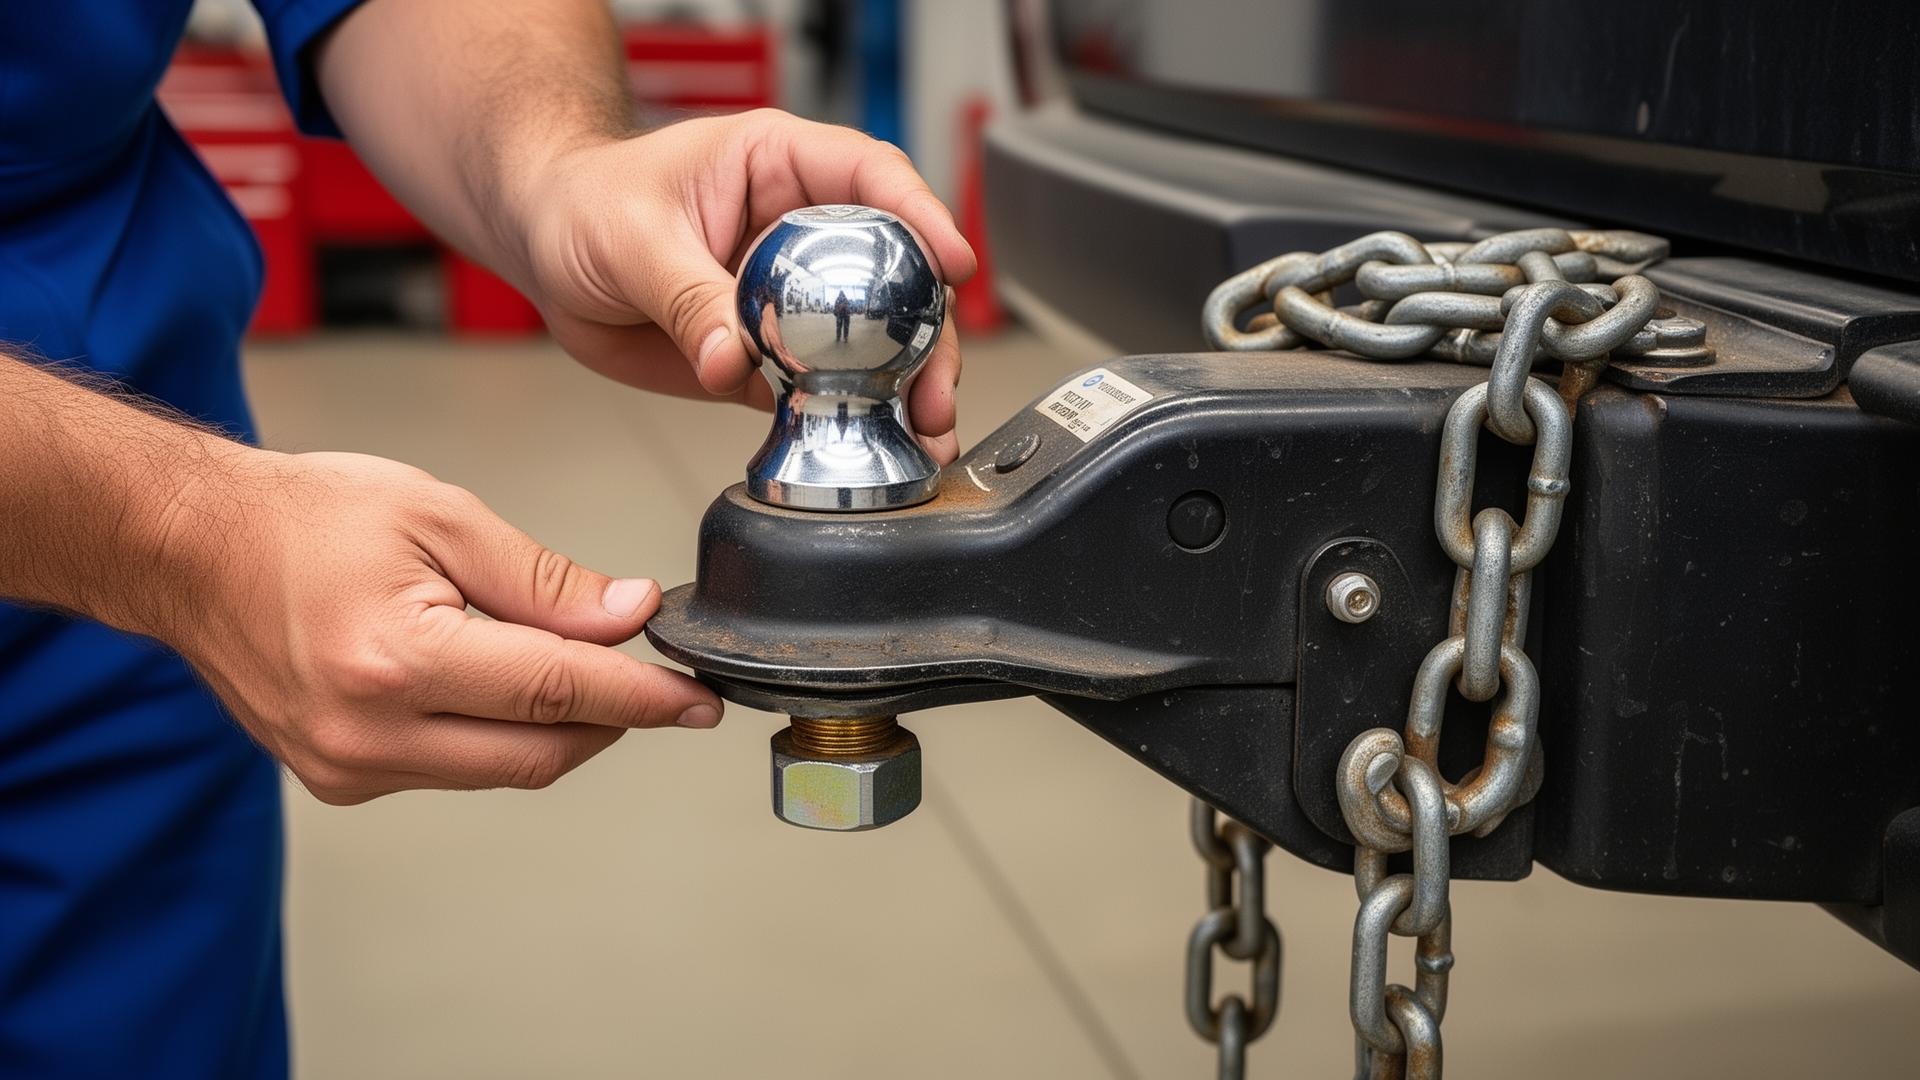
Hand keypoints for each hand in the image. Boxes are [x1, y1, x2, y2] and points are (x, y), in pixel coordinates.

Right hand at [170, 450, 721, 804]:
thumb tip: (632, 615)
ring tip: (572, 663)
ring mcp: (347, 766)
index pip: (558, 690)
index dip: (643, 695)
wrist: (191, 549)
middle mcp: (368, 732)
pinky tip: (501, 682)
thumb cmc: (304, 517)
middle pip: (541, 752)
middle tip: (657, 681)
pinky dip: (497, 734)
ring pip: (501, 769)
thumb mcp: (441, 517)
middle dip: (612, 717)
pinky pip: (453, 770)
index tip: (699, 698)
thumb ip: (544, 579)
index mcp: (397, 659)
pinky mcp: (338, 777)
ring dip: (557, 726)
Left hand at [511, 109, 975, 462]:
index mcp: (779, 166)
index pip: (872, 179)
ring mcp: (791, 296)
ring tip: (925, 428)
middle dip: (927, 331)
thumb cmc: (584, 201)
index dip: (921, 218)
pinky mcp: (769, 354)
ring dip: (903, 385)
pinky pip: (819, 387)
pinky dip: (849, 419)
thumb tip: (729, 358)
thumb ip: (686, 296)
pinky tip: (877, 444)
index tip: (952, 264)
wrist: (544, 245)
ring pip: (871, 338)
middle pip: (894, 273)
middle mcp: (800, 230)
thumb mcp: (631, 236)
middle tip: (936, 384)